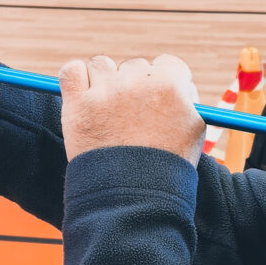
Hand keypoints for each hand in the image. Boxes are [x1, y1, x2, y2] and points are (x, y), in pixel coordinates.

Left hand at [60, 53, 204, 165]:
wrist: (133, 200)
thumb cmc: (167, 168)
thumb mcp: (194, 131)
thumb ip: (188, 99)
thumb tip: (177, 81)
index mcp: (170, 84)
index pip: (167, 64)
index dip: (164, 83)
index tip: (158, 101)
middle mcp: (137, 82)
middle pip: (135, 67)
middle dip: (135, 87)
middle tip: (132, 116)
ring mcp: (104, 92)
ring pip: (102, 65)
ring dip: (104, 81)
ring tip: (107, 112)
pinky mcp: (77, 104)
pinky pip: (71, 70)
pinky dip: (75, 78)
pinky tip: (83, 95)